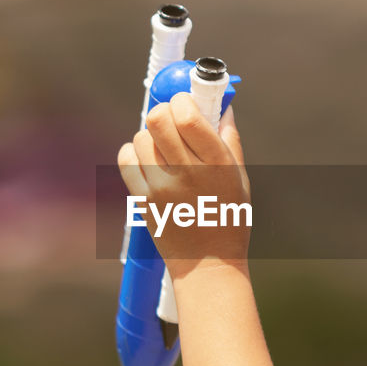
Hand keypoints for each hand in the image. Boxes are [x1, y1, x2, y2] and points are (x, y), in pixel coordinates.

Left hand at [118, 92, 250, 277]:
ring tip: (163, 146)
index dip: (183, 100)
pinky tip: (147, 158)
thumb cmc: (229, 219)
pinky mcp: (143, 201)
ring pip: (141, 137)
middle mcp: (188, 173)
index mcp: (217, 164)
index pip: (188, 116)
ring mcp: (162, 188)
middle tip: (172, 118)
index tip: (186, 101)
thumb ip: (230, 140)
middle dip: (164, 111)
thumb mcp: (240, 179)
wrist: (208, 265)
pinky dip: (133, 152)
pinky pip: (126, 159)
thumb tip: (223, 107)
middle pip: (158, 120)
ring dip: (150, 134)